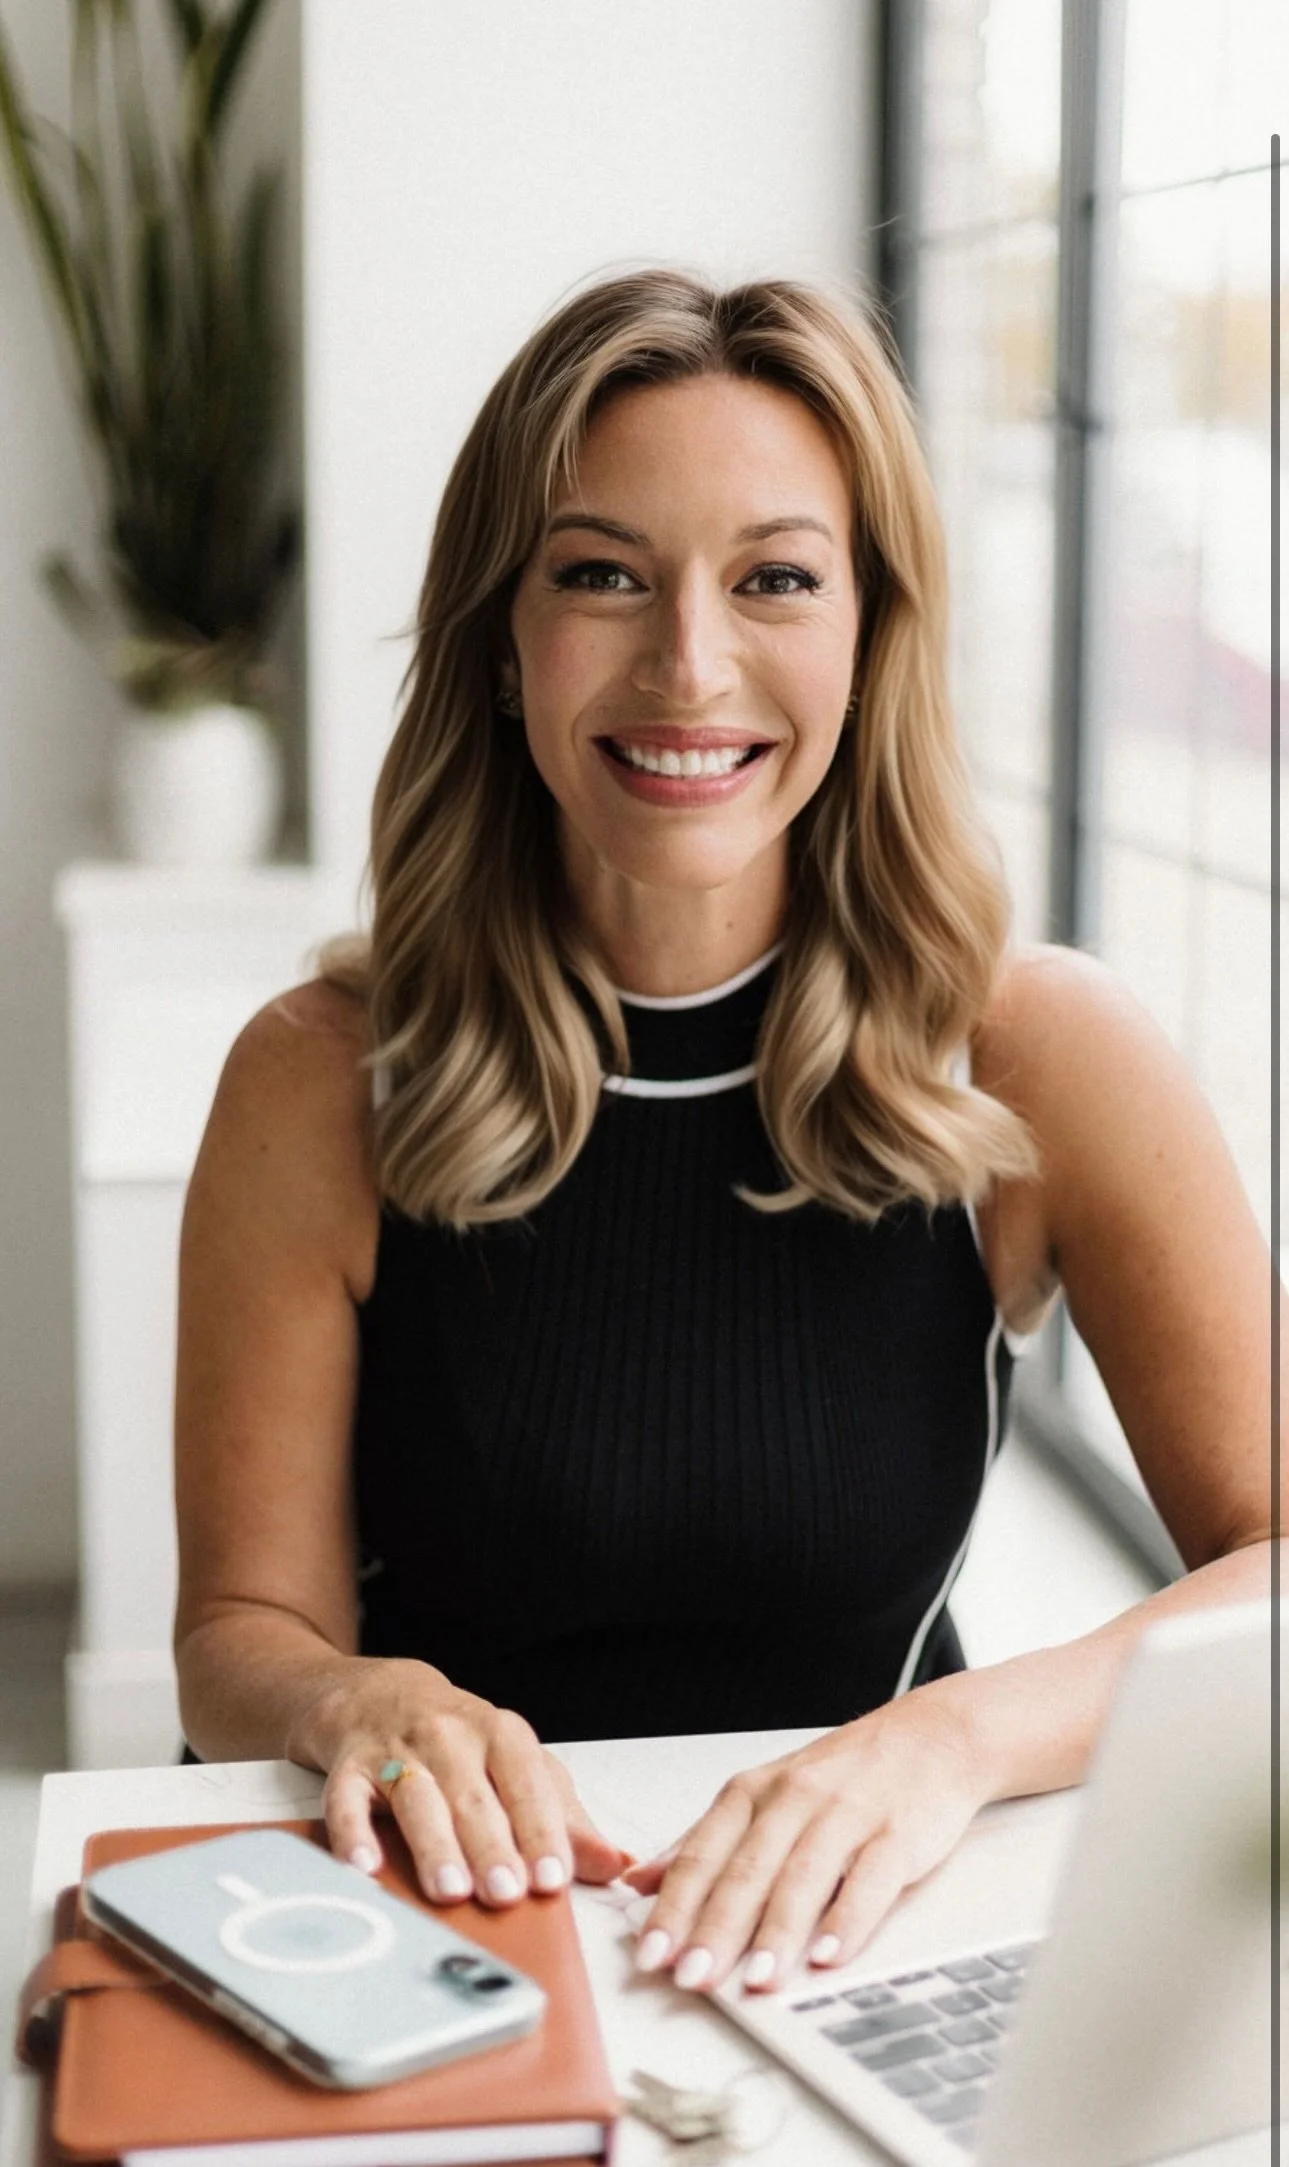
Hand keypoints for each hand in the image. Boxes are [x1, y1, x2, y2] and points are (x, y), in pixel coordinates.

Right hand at [291, 1657, 633, 1904]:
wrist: (380, 1694)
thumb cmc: (462, 1742)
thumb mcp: (518, 1767)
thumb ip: (564, 1819)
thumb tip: (614, 1865)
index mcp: (500, 1734)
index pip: (527, 1783)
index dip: (542, 1830)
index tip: (555, 1876)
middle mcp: (450, 1737)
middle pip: (472, 1796)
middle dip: (491, 1847)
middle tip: (506, 1894)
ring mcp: (396, 1750)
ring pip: (417, 1800)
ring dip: (434, 1846)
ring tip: (450, 1891)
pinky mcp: (349, 1767)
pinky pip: (347, 1801)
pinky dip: (353, 1834)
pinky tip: (365, 1867)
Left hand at [621, 1689, 989, 1993]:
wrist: (932, 1738)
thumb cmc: (843, 1776)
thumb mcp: (764, 1796)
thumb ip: (707, 1843)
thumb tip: (642, 1884)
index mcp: (752, 1793)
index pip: (702, 1855)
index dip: (674, 1908)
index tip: (652, 1956)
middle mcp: (794, 1798)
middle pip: (747, 1870)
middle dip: (716, 1929)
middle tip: (692, 1977)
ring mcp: (847, 1813)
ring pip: (803, 1875)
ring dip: (777, 1932)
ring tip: (757, 1980)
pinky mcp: (897, 1832)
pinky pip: (870, 1878)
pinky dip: (848, 1918)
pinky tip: (830, 1953)